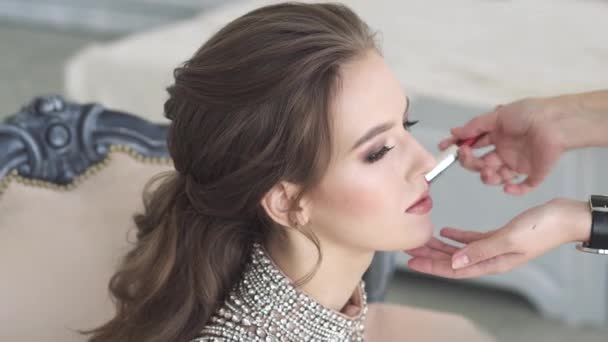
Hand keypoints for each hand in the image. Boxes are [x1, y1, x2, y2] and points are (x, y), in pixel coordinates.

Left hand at [405, 198, 590, 278]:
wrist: (566, 217)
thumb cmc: (543, 228)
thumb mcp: (509, 239)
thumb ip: (481, 250)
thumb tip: (454, 262)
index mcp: (493, 262)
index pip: (455, 269)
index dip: (431, 266)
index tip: (411, 261)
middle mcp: (491, 257)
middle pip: (453, 260)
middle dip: (429, 255)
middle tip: (409, 247)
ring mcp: (495, 246)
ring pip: (460, 249)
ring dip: (440, 245)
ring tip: (421, 240)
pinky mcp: (500, 235)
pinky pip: (472, 238)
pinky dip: (457, 235)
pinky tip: (445, 231)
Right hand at [439, 96, 575, 194]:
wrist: (555, 122)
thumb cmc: (530, 114)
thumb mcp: (498, 116)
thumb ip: (475, 126)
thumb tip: (454, 132)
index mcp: (497, 136)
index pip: (473, 145)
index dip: (459, 148)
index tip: (445, 148)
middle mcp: (505, 151)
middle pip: (481, 164)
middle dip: (472, 163)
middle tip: (468, 157)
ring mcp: (518, 163)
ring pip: (496, 177)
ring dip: (488, 177)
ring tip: (489, 172)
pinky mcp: (533, 174)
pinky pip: (522, 187)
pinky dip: (513, 190)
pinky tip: (507, 187)